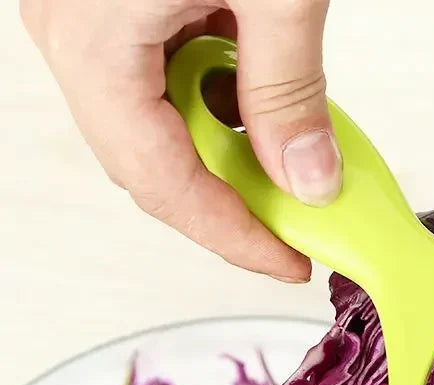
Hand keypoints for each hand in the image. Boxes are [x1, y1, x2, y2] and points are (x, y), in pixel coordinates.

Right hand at [20, 0, 340, 280]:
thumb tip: (308, 180)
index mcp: (94, 43)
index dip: (234, 235)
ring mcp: (89, 22)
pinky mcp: (114, 5)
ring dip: (227, 142)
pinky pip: (160, 80)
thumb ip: (288, 89)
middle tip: (294, 219)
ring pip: (159, 127)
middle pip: (156, 166)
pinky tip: (257, 78)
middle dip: (232, 199)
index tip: (288, 261)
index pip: (164, 184)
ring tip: (285, 135)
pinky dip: (217, 93)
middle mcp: (75, 38)